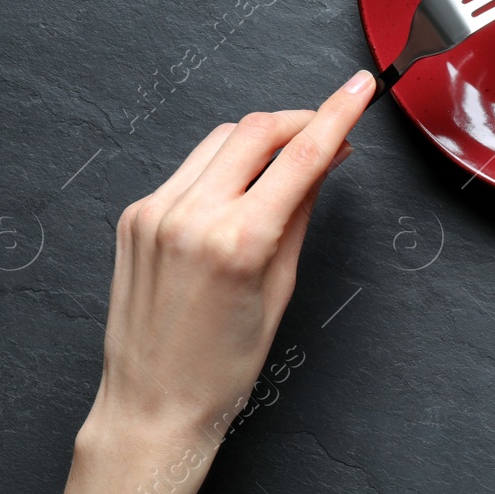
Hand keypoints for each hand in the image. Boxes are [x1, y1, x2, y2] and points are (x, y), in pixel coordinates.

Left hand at [39, 69, 375, 493]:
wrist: (153, 404)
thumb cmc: (222, 366)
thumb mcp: (279, 288)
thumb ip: (299, 212)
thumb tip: (323, 160)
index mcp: (237, 241)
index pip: (301, 155)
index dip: (338, 113)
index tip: (359, 89)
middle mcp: (190, 217)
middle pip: (255, 130)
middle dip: (297, 120)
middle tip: (326, 131)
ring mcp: (155, 212)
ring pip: (220, 140)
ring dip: (259, 141)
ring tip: (283, 167)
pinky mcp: (135, 216)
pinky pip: (189, 169)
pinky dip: (221, 168)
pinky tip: (238, 194)